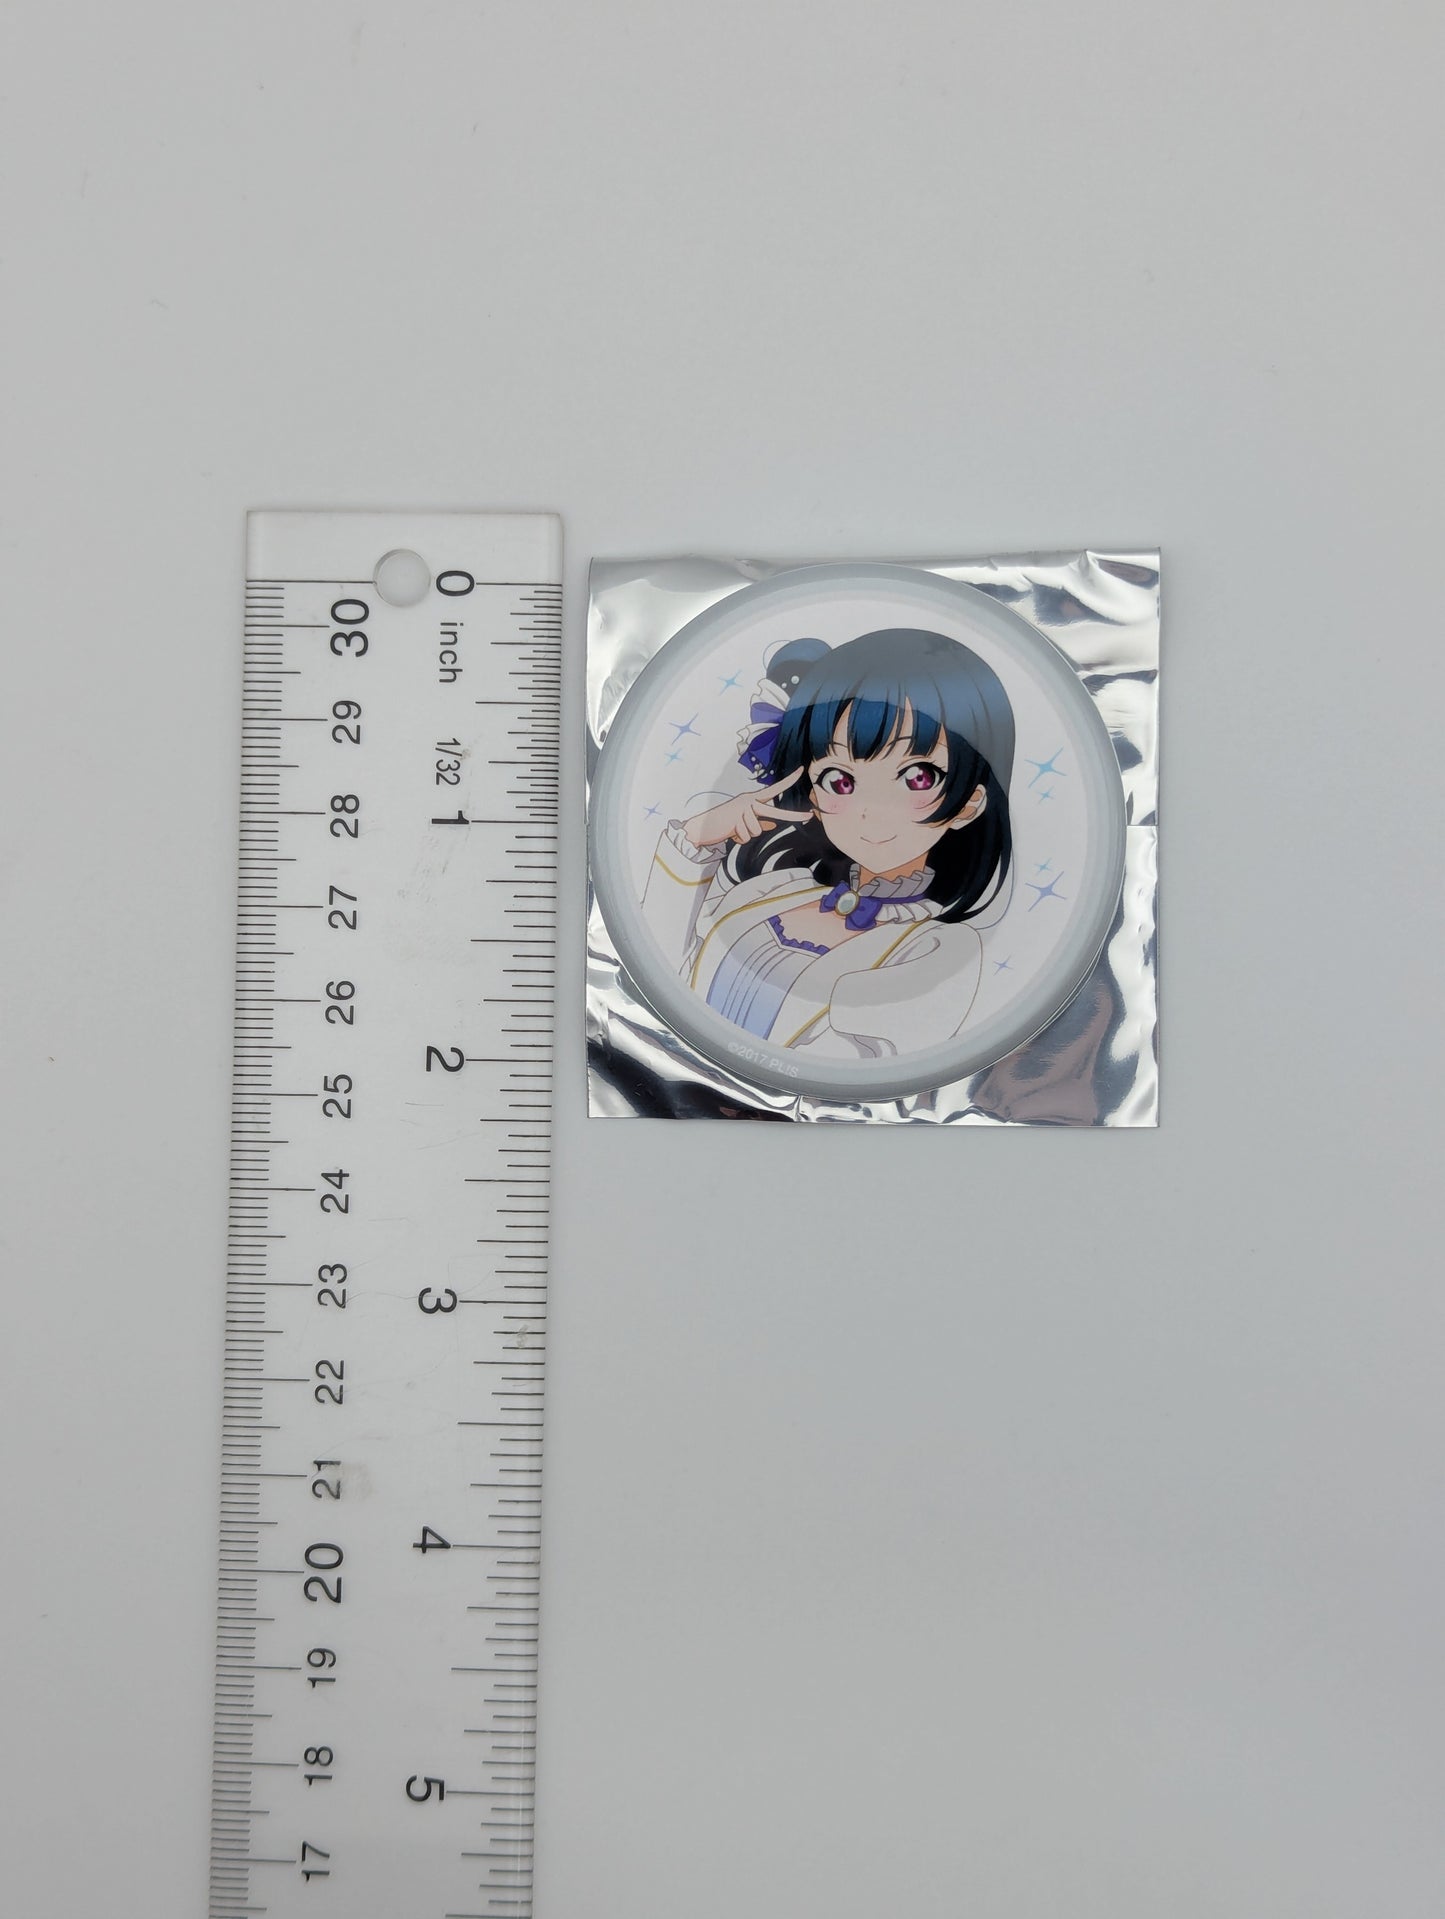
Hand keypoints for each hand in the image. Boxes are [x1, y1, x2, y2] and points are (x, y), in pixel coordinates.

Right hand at [682, 774, 804, 847]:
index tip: (801, 770)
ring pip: (757, 830)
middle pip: (776, 810)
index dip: (788, 780)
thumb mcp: (742, 822)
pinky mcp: (737, 818)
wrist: (702, 826)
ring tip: (734, 830)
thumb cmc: (722, 824)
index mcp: (752, 799)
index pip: (774, 789)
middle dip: (794, 816)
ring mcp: (744, 808)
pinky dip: (739, 838)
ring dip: (746, 835)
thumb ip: (759, 822)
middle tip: (810, 816)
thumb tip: (773, 824)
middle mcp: (750, 801)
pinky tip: (730, 832)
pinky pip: (747, 836)